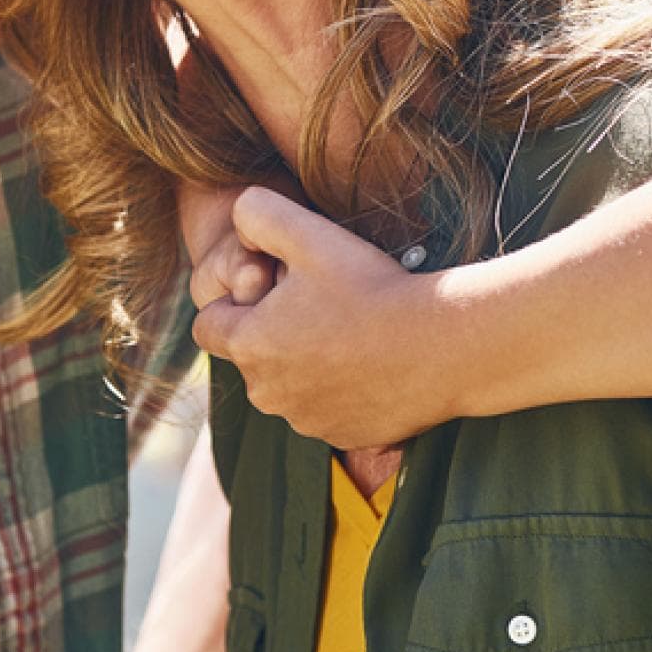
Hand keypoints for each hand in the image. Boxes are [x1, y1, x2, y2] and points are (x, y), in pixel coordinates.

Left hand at [191, 187, 450, 447]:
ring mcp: (307, 421)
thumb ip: (255, 213)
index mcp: (248, 347)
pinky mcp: (343, 437)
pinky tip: (368, 361)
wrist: (444, 347)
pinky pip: (323, 408)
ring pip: (285, 383)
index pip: (207, 326)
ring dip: (301, 361)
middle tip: (317, 304)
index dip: (233, 301)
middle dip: (268, 330)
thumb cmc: (371, 287)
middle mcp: (267, 394)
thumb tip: (237, 222)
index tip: (272, 286)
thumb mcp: (306, 231)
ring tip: (346, 330)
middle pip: (248, 355)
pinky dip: (336, 388)